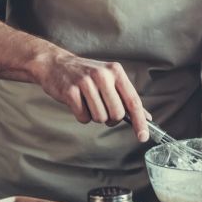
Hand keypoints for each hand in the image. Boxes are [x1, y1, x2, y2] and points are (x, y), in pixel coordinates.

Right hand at [31, 48, 150, 142]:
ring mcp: (86, 82)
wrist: (55, 64)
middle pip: (117, 113)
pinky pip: (83, 117)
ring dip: (95, 116)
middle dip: (111, 118)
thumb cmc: (86, 74)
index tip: (143, 137)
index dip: (140, 121)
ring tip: (88, 102)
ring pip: (100, 117)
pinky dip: (82, 116)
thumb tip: (145, 117)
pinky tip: (78, 103)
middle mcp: (103, 75)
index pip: (133, 100)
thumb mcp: (109, 78)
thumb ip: (126, 96)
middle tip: (103, 108)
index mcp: (116, 71)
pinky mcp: (70, 91)